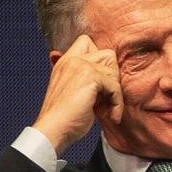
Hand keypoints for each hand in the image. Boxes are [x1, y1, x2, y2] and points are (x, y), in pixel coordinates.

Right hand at [33, 35, 122, 153]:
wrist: (54, 129)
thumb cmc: (65, 117)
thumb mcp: (75, 92)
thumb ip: (87, 79)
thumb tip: (110, 75)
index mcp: (65, 62)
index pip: (87, 42)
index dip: (101, 61)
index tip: (100, 85)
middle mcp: (72, 60)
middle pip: (108, 55)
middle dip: (112, 78)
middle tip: (104, 98)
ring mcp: (80, 66)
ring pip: (114, 72)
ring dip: (115, 95)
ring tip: (105, 109)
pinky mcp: (90, 77)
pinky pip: (116, 87)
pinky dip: (117, 104)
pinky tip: (111, 116)